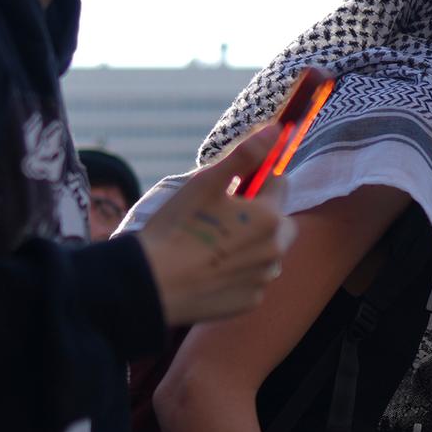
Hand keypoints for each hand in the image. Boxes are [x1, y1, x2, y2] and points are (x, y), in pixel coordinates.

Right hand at [134, 130, 293, 326]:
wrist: (151, 285)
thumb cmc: (175, 229)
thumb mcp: (206, 183)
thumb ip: (246, 155)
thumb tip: (278, 129)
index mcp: (269, 217)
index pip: (280, 184)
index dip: (256, 180)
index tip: (231, 187)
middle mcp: (276, 250)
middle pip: (280, 221)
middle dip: (261, 214)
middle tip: (223, 216)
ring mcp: (264, 279)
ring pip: (268, 251)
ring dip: (252, 244)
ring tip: (213, 245)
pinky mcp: (250, 301)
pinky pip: (254, 279)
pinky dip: (239, 272)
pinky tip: (211, 269)